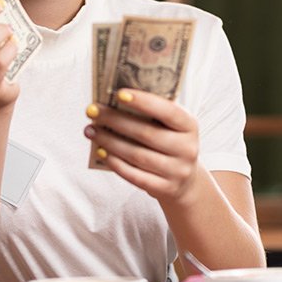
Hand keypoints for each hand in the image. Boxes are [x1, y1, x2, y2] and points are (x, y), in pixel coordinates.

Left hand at [83, 89, 200, 201]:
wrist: (185, 180)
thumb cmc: (169, 143)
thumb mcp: (170, 126)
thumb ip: (151, 113)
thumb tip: (114, 101)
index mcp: (190, 126)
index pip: (168, 111)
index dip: (144, 102)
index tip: (118, 93)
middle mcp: (187, 149)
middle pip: (146, 133)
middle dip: (115, 120)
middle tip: (92, 111)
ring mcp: (178, 171)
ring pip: (137, 155)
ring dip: (109, 141)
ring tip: (91, 131)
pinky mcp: (165, 189)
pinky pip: (135, 175)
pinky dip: (115, 163)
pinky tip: (101, 151)